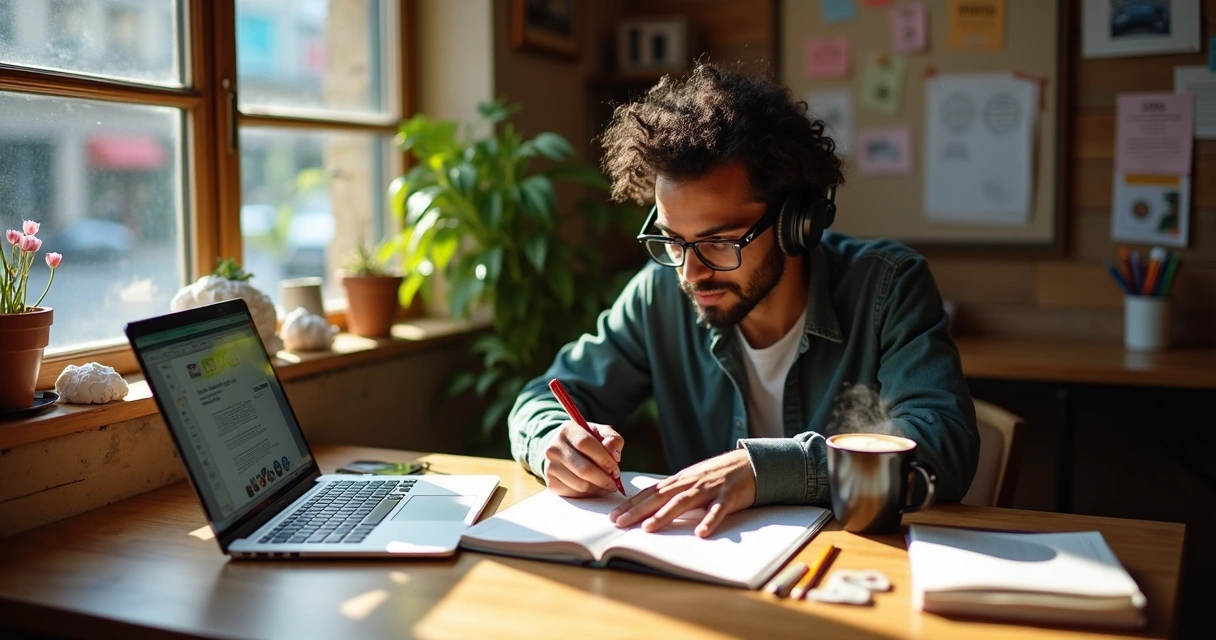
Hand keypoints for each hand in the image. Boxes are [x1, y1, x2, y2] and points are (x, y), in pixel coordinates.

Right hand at [543, 420, 624, 496]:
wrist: (563, 449)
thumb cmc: (587, 441)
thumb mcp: (601, 433)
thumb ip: (612, 440)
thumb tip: (615, 456)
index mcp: (567, 430)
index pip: (585, 444)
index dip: (603, 458)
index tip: (615, 469)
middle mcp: (554, 448)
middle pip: (583, 469)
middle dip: (603, 478)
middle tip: (613, 482)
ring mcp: (550, 466)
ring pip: (580, 484)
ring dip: (597, 488)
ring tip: (604, 484)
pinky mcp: (551, 482)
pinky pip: (574, 493)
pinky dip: (588, 494)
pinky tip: (593, 486)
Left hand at [609, 449, 755, 537]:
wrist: (750, 463)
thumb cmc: (717, 475)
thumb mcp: (691, 481)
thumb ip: (673, 493)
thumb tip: (649, 506)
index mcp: (679, 481)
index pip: (650, 492)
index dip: (631, 504)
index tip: (613, 516)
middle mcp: (690, 483)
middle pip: (660, 497)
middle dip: (638, 510)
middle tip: (619, 523)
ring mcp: (709, 489)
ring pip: (683, 502)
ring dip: (664, 515)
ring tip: (648, 528)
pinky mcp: (728, 497)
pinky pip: (718, 510)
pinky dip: (709, 521)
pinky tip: (701, 533)